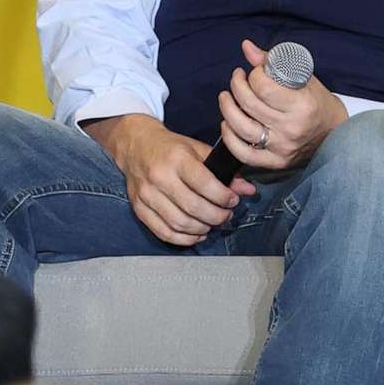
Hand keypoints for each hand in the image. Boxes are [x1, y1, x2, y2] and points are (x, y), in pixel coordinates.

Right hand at [82, 113, 254, 246]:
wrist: (135, 145)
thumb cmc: (170, 148)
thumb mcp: (198, 150)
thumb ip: (223, 171)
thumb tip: (248, 191)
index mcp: (177, 158)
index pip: (205, 185)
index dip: (224, 198)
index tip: (232, 200)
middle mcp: (160, 176)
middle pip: (194, 208)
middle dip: (217, 216)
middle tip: (225, 214)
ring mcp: (147, 194)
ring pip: (180, 223)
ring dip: (202, 229)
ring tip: (211, 223)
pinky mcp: (139, 208)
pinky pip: (163, 232)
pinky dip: (183, 239)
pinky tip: (196, 234)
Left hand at [215, 39, 347, 172]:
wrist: (334, 135)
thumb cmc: (318, 103)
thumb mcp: (303, 77)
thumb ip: (274, 62)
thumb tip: (247, 47)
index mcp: (302, 105)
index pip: (263, 87)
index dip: (252, 75)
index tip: (253, 72)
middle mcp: (291, 128)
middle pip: (249, 105)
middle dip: (237, 86)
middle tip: (237, 78)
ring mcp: (282, 148)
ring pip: (242, 128)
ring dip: (227, 109)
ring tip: (226, 97)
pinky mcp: (275, 162)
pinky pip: (243, 154)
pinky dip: (230, 139)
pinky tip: (227, 124)